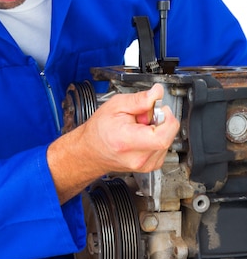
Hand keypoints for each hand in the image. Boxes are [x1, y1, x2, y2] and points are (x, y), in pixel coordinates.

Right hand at [47, 83, 179, 202]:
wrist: (91, 150)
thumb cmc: (99, 130)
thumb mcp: (116, 105)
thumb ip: (139, 99)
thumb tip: (157, 92)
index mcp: (128, 142)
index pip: (163, 136)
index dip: (166, 119)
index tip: (159, 109)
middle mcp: (138, 158)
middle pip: (168, 136)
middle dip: (161, 121)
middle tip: (144, 116)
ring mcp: (145, 165)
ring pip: (168, 141)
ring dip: (158, 130)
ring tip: (140, 127)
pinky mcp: (150, 166)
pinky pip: (163, 148)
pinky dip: (156, 138)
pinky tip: (142, 135)